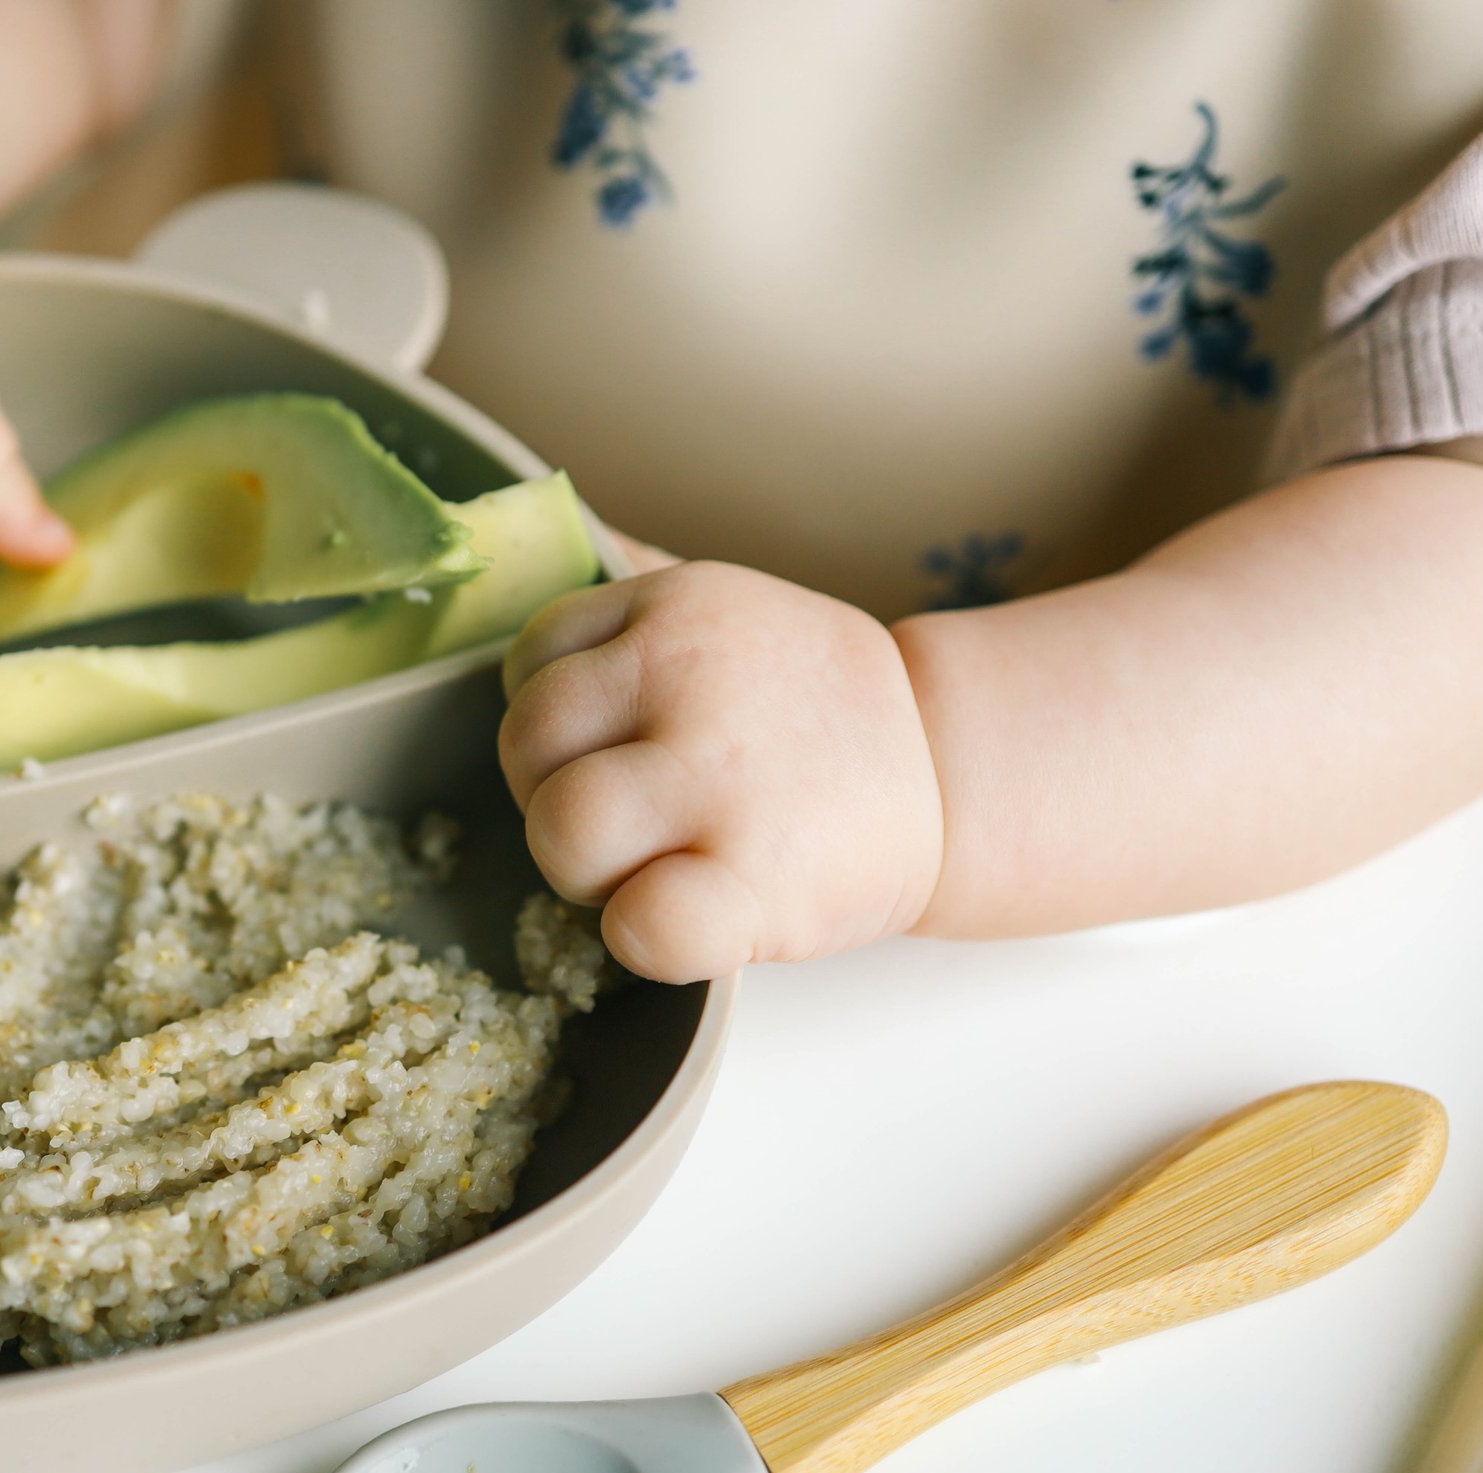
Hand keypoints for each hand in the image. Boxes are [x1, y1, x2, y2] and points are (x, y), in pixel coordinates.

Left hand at [498, 560, 945, 983]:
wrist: (954, 774)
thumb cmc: (812, 712)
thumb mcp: (730, 614)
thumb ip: (633, 595)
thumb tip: (531, 524)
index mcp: (675, 608)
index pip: (532, 664)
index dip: (559, 725)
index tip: (616, 748)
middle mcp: (689, 678)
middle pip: (527, 747)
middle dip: (554, 796)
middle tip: (632, 818)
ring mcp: (721, 780)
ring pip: (562, 832)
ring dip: (591, 871)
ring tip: (660, 864)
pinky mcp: (756, 883)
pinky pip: (639, 927)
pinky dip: (642, 938)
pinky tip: (687, 918)